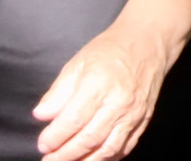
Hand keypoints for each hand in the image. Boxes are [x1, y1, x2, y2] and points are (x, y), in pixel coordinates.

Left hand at [33, 22, 170, 160]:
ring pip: (108, 149)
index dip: (54, 137)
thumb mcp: (77, 63)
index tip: (42, 144)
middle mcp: (118, 102)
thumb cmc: (110, 51)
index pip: (73, 120)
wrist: (149, 41)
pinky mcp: (144, 119)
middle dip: (64, 155)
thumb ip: (58, 91)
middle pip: (89, 139)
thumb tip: (41, 115)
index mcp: (98, 84)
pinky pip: (125, 146)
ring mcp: (133, 113)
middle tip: (49, 159)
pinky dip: (108, 157)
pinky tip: (93, 158)